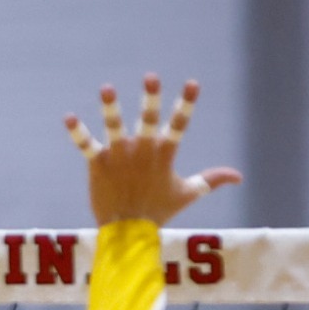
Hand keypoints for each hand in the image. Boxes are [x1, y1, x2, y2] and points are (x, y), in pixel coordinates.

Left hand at [66, 74, 241, 227]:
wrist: (128, 233)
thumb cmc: (158, 211)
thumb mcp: (188, 194)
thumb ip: (211, 180)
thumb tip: (239, 176)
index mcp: (163, 155)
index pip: (179, 125)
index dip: (186, 104)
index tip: (192, 82)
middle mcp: (142, 152)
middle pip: (147, 121)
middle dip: (150, 99)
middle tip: (151, 77)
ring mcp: (119, 158)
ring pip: (114, 128)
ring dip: (110, 108)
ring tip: (107, 88)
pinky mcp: (98, 166)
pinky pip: (87, 146)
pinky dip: (78, 133)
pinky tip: (69, 117)